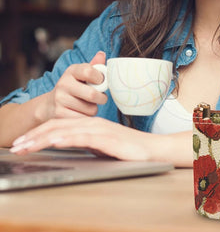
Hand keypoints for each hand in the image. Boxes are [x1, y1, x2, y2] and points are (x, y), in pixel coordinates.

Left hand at [10, 117, 151, 160]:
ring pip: (65, 130)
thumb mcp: (101, 145)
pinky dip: (66, 138)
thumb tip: (66, 143)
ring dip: (42, 138)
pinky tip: (53, 141)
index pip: (59, 124)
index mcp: (90, 124)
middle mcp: (92, 123)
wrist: (151, 149)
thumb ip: (84, 142)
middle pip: (57, 125)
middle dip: (33, 135)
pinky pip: (83, 137)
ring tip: (25, 146)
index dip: (38, 132)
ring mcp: (100, 130)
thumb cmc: (127, 149)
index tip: (22, 142)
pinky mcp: (107, 138)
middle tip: (15, 145)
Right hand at [41, 51, 107, 120]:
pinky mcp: (59, 115)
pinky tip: (81, 113)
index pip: (89, 71)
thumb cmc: (74, 87)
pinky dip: (86, 118)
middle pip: (92, 94)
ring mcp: (60, 100)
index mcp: (72, 71)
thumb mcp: (82, 74)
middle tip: (100, 98)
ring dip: (94, 109)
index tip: (101, 82)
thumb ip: (94, 65)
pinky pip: (84, 118)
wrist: (50, 104)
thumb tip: (102, 54)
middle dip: (102, 98)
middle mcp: (63, 84)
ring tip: (87, 105)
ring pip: (90, 109)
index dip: (100, 79)